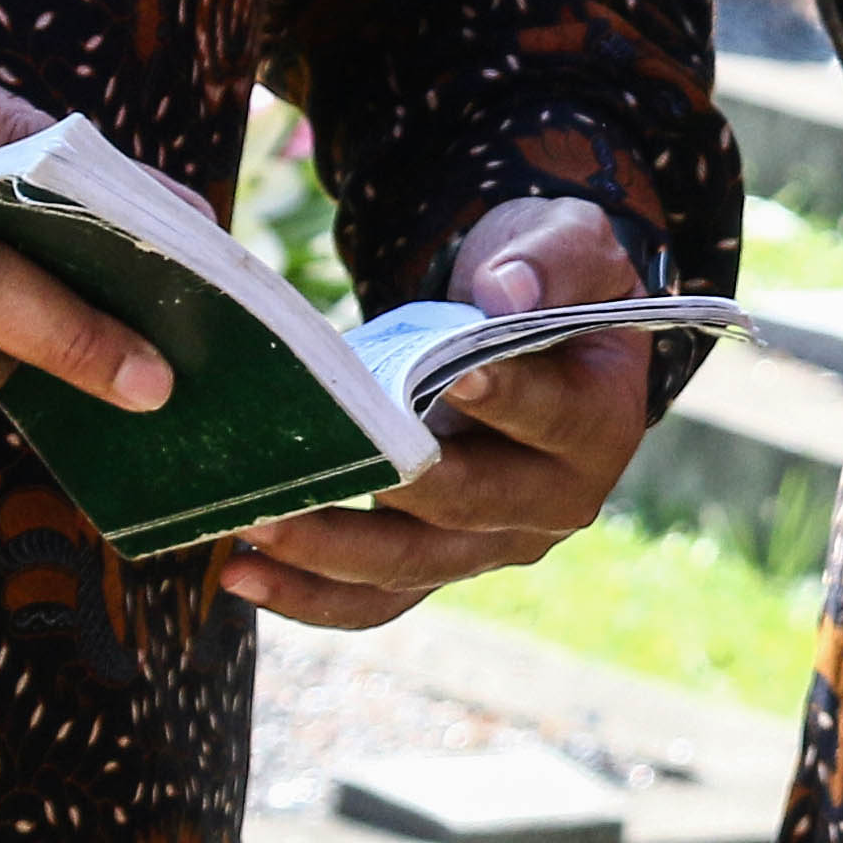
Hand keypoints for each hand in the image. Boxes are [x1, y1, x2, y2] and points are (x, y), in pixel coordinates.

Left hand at [222, 200, 662, 628]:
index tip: (452, 375)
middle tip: (315, 468)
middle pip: (467, 509)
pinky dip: (311, 596)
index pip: (552, 418)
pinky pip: (376, 598)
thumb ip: (549, 259)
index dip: (505, 398)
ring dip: (325, 556)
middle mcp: (553, 504)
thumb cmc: (546, 283)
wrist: (535, 343)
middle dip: (388, 488)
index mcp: (598, 424)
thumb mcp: (568, 244)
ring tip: (248, 532)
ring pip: (410, 566)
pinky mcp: (438, 561)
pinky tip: (244, 576)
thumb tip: (503, 295)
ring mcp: (491, 544)